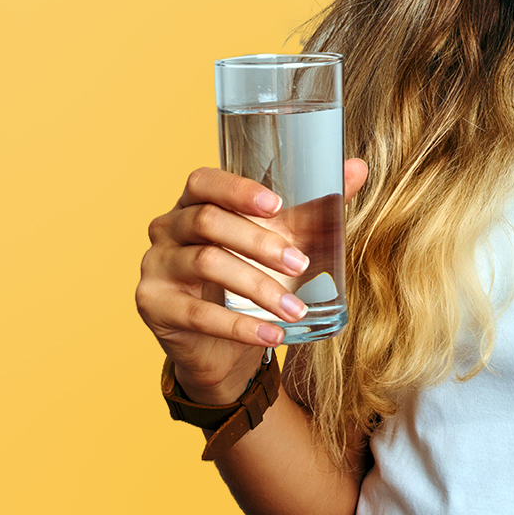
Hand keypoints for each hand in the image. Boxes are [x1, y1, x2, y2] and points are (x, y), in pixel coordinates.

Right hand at [136, 159, 367, 404]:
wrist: (221, 347)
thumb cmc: (250, 279)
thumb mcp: (281, 242)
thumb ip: (314, 208)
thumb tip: (358, 167)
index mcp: (193, 203)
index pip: (203, 181)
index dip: (237, 189)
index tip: (277, 205)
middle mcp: (167, 228)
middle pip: (207, 221)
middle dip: (259, 242)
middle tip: (301, 264)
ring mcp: (156, 267)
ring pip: (206, 264)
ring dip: (258, 286)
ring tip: (295, 308)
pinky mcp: (155, 306)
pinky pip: (198, 314)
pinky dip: (241, 327)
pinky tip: (274, 335)